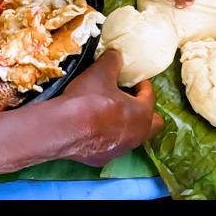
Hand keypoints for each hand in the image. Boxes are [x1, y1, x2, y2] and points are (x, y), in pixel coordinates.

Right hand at [59, 50, 163, 166]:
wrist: (62, 127)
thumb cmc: (88, 99)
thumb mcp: (100, 71)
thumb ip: (113, 61)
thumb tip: (116, 56)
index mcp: (142, 114)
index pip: (150, 97)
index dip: (143, 85)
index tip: (134, 79)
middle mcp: (137, 136)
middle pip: (152, 125)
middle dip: (145, 111)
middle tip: (130, 99)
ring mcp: (120, 150)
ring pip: (133, 137)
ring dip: (127, 125)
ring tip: (110, 112)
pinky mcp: (102, 159)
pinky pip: (112, 145)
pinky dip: (108, 136)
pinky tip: (93, 128)